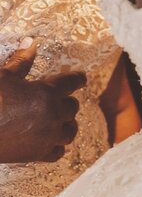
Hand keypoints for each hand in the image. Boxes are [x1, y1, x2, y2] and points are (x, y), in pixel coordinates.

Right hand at [0, 40, 85, 163]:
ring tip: (59, 120)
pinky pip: (58, 152)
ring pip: (70, 131)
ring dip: (66, 124)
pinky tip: (50, 141)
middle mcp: (53, 115)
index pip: (72, 83)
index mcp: (47, 93)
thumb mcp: (3, 76)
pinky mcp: (37, 155)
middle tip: (58, 100)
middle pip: (73, 107)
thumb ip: (21, 61)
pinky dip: (57, 146)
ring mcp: (47, 137)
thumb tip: (31, 42)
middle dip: (66, 102)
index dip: (77, 79)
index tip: (80, 78)